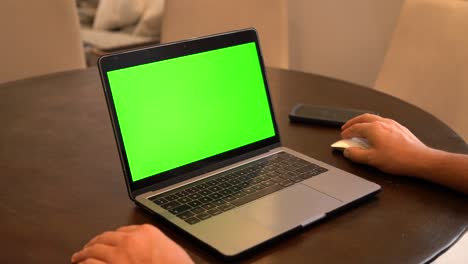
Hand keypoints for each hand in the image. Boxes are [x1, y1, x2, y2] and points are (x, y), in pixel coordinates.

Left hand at [71, 224, 192, 263]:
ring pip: (94, 249)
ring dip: (84, 253)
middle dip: (95, 242)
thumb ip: (154, 245)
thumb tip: (146, 250)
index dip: (113, 238)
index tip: (109, 242)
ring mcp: (118, 256)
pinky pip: (91, 263)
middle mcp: (129, 241)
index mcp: (146, 232)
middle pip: (106, 237)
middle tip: (88, 247)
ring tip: (78, 257)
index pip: (123, 231)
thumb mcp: (170, 250)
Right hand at [340, 114, 431, 175]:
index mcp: (373, 129)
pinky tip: (376, 131)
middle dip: (353, 122)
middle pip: (363, 118)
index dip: (347, 132)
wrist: (420, 159)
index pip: (355, 128)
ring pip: (374, 118)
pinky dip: (374, 124)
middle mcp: (382, 123)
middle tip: (346, 127)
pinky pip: (383, 121)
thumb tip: (347, 151)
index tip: (343, 137)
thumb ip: (356, 154)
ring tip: (359, 127)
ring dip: (363, 121)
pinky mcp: (400, 128)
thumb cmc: (398, 159)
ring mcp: (392, 124)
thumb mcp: (372, 159)